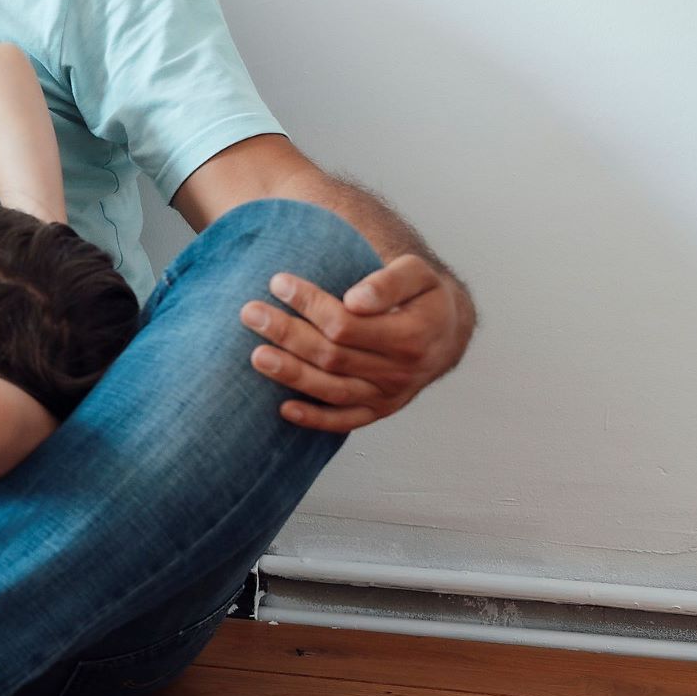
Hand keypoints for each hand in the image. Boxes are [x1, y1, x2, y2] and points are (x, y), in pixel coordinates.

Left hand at [241, 255, 470, 432]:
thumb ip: (389, 283)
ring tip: (256, 356)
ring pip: (333, 390)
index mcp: (412, 336)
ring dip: (291, 375)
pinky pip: (345, 421)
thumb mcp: (418, 275)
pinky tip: (283, 409)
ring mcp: (390, 395)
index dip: (310, 304)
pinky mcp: (380, 410)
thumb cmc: (423, 295)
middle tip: (250, 313)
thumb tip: (355, 300)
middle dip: (287, 334)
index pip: (347, 325)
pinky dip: (314, 419)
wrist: (446, 332)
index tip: (277, 282)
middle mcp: (402, 371)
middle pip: (333, 357)